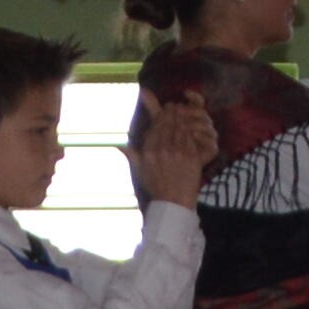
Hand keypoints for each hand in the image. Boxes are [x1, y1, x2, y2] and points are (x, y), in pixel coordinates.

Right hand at [134, 92, 218, 208]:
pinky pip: (190, 138)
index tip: (163, 109)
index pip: (155, 128)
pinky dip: (190, 129)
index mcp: (149, 152)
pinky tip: (190, 125)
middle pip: (167, 124)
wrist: (174, 202)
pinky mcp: (191, 157)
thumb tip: (117, 145)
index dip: (160, 116)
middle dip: (171, 113)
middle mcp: (162, 150)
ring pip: (179, 128)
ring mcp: (178, 153)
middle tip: (173, 106)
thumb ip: (131, 155)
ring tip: (181, 111)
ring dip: (181, 117)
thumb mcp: (139, 171)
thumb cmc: (156, 187)